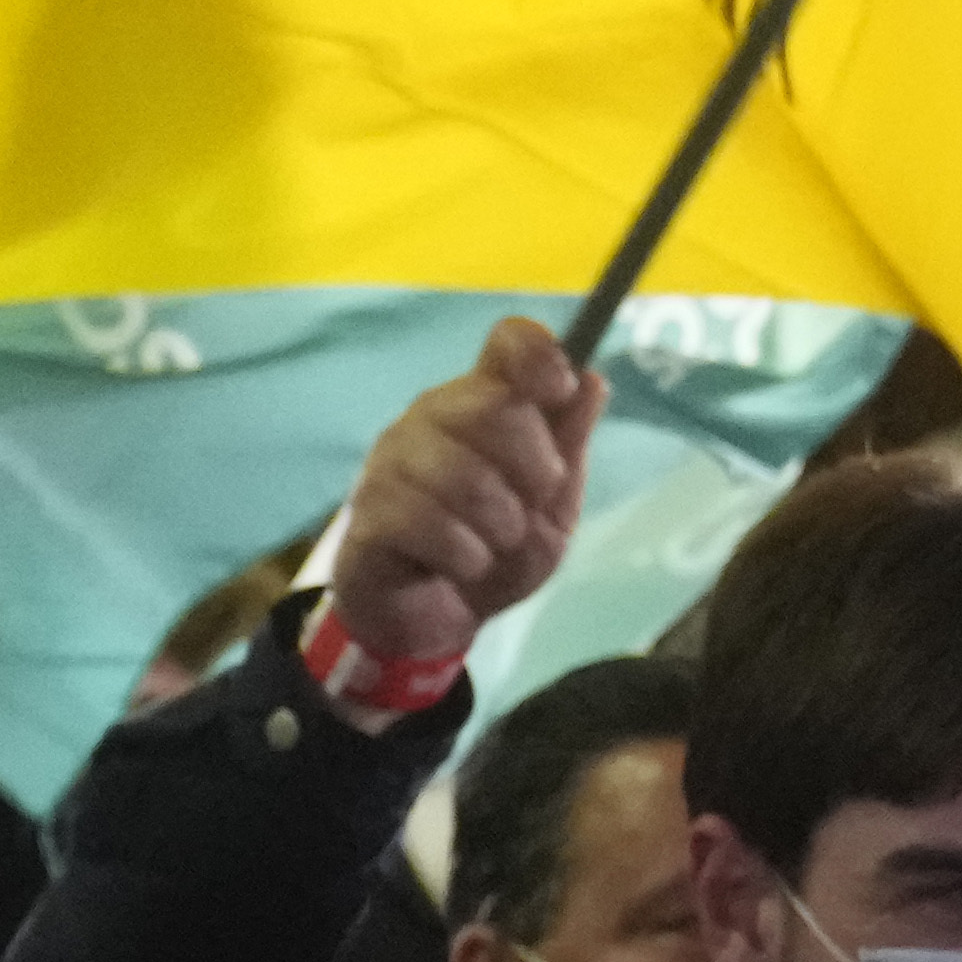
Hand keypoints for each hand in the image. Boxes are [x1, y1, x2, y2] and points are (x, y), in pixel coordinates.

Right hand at [322, 319, 593, 688]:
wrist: (434, 620)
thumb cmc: (495, 550)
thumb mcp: (552, 504)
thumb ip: (568, 444)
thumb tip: (592, 379)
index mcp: (482, 402)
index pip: (508, 342)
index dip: (541, 356)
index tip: (560, 392)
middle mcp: (431, 416)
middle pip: (493, 405)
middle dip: (532, 468)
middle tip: (528, 506)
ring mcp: (392, 461)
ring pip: (463, 473)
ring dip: (500, 525)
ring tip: (493, 544)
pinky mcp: (369, 513)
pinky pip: (427, 523)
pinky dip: (464, 554)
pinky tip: (461, 564)